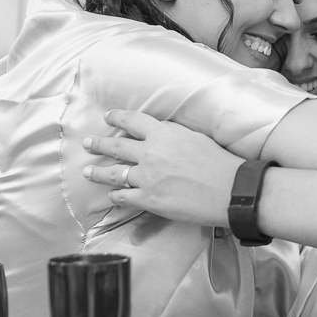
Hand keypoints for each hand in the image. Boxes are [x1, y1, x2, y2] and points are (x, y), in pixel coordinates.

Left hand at [82, 110, 244, 226]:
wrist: (230, 189)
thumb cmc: (220, 163)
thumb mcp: (195, 138)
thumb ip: (173, 137)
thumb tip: (162, 137)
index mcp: (164, 134)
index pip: (133, 121)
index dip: (118, 118)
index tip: (108, 117)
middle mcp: (151, 153)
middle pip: (116, 146)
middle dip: (99, 144)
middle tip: (87, 143)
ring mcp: (147, 177)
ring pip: (114, 173)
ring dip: (98, 172)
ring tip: (87, 172)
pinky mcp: (149, 199)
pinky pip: (124, 196)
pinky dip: (115, 196)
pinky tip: (111, 196)